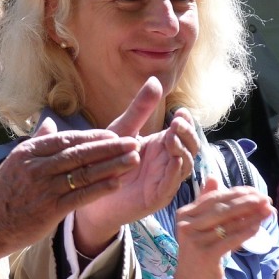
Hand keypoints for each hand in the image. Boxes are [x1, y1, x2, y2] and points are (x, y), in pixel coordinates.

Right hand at [0, 118, 140, 262]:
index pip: (66, 140)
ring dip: (112, 165)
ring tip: (133, 159)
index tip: (113, 134)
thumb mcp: (14, 162)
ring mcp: (43, 188)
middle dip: (109, 147)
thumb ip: (37, 142)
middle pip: (79, 153)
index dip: (92, 137)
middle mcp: (36, 167)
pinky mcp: (49, 210)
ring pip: (84, 173)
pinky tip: (117, 183)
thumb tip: (51, 122)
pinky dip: (100, 188)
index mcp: (28, 152)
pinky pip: (80, 196)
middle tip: (133, 141)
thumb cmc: (2, 195)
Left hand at [73, 78, 198, 255]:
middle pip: (191, 147)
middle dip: (188, 134)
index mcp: (162, 146)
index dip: (186, 122)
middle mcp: (167, 162)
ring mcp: (164, 181)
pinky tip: (172, 158)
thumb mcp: (123, 130)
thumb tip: (155, 81)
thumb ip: (140, 109)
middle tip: (176, 123)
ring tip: (171, 137)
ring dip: (182, 150)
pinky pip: (172, 184)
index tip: (179, 111)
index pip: (184, 132)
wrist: (88, 191)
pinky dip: (174, 171)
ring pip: (185, 165)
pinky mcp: (156, 198)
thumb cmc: (106, 160)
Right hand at [172, 176, 272, 278]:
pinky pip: (232, 239)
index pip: (214, 198)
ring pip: (229, 223)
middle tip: (266, 198)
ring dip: (252, 215)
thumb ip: (206, 203)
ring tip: (268, 210)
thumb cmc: (199, 253)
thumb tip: (214, 177)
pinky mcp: (205, 254)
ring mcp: (194, 239)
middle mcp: (186, 224)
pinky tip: (260, 226)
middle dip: (247, 202)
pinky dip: (247, 231)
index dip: (236, 193)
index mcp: (184, 214)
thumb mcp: (200, 226)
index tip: (255, 191)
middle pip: (222, 209)